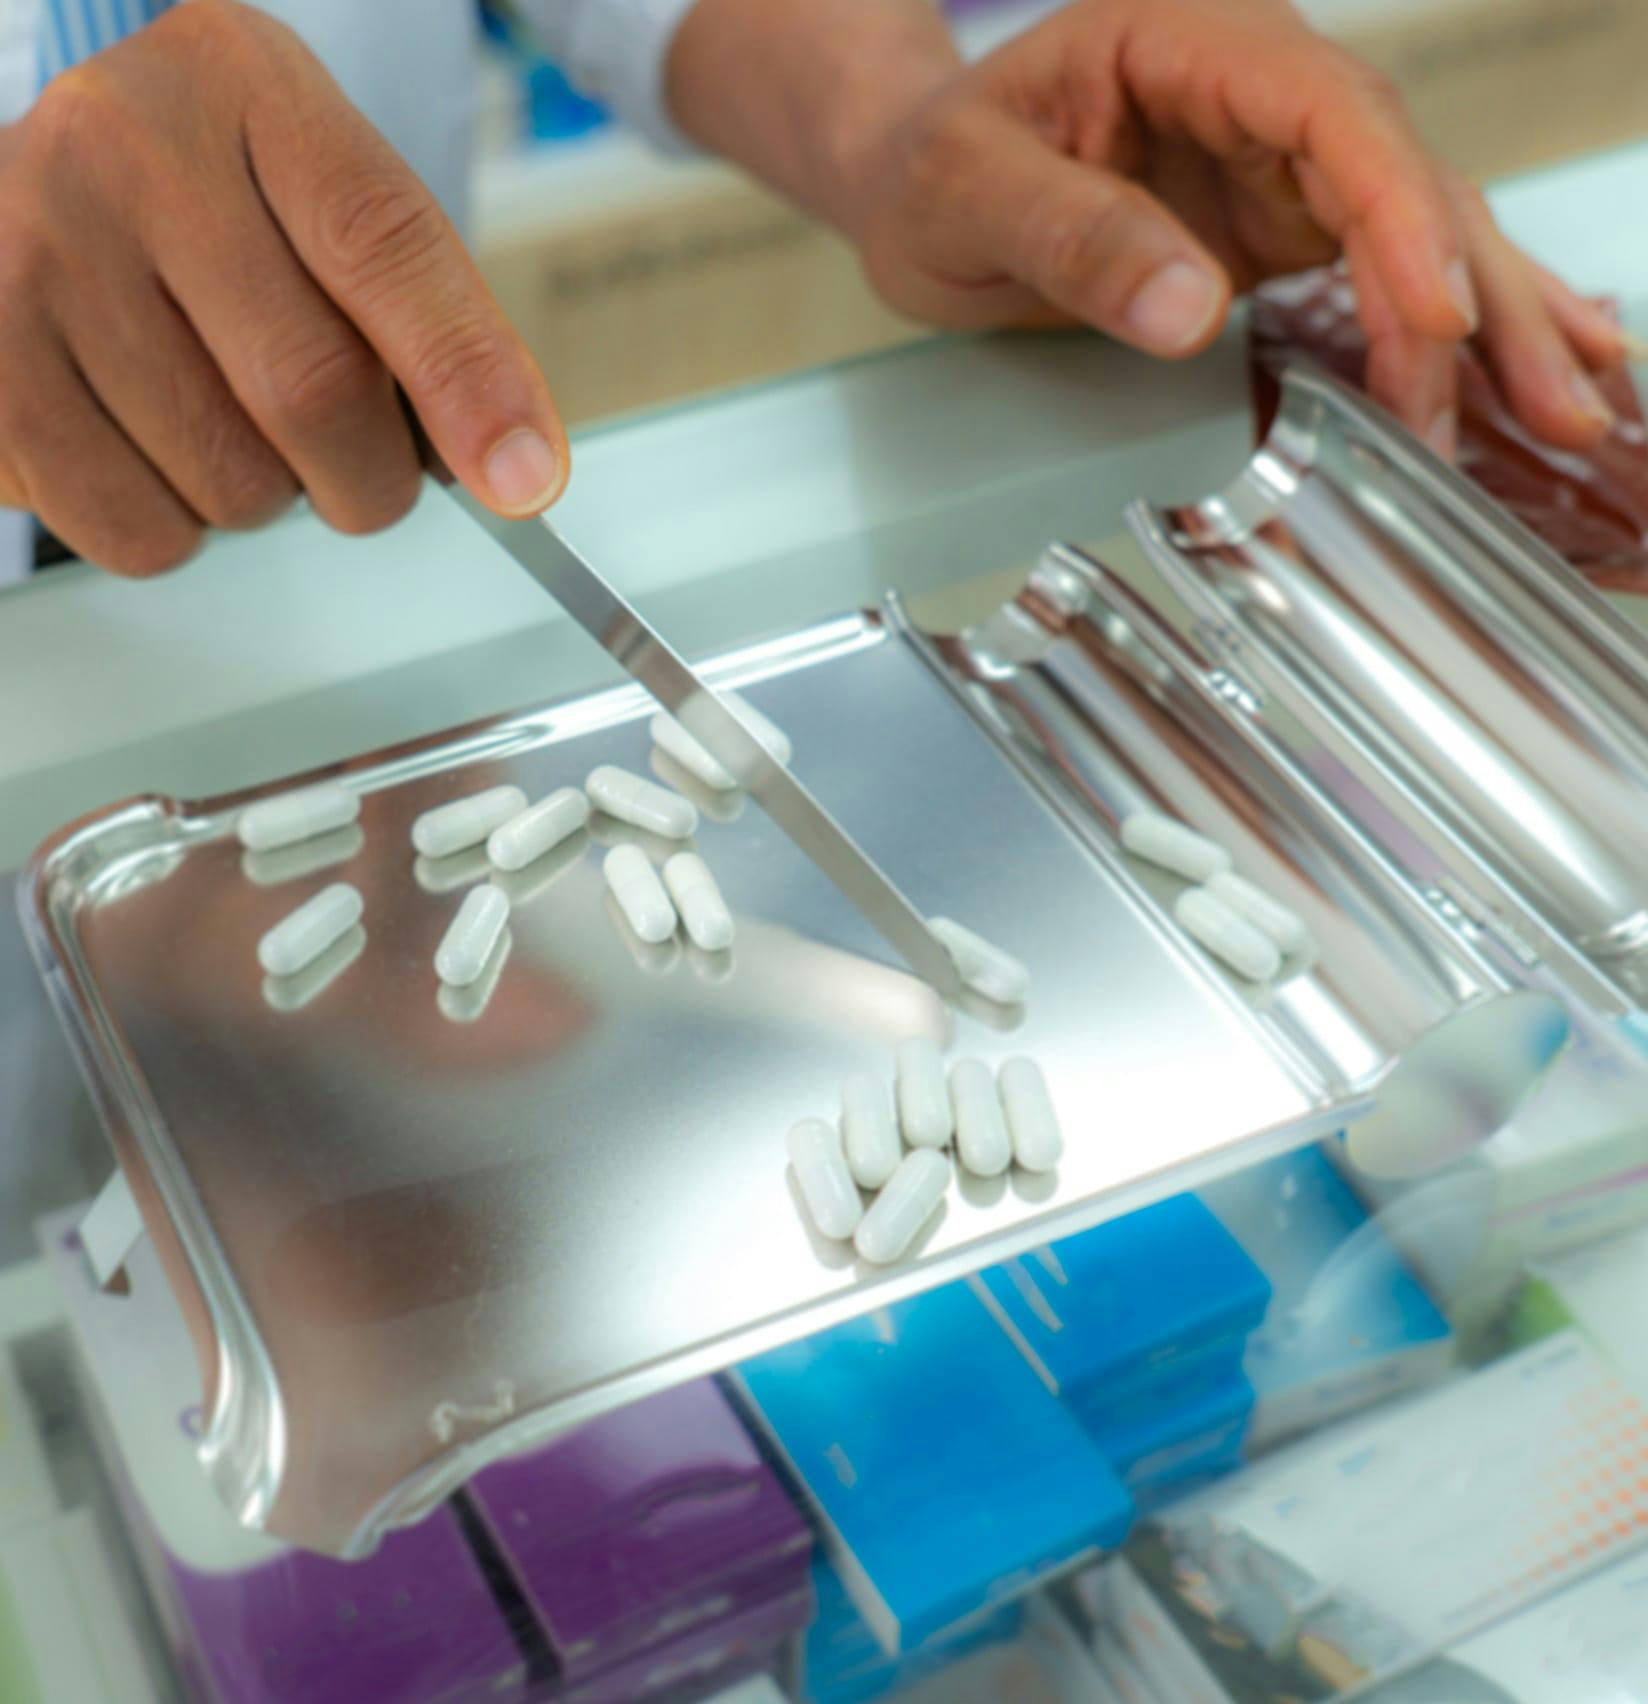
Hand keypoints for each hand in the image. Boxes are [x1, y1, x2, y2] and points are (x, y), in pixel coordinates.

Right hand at [0, 1, 566, 575]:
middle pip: (315, 392)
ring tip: (226, 418)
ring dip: (269, 498)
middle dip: (372, 476)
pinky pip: (139, 531)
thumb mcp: (331, 210)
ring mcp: (34, 255)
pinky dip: (180, 528)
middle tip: (362, 467)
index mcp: (244, 87)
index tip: (525, 480)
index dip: (467, 379)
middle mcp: (123, 149)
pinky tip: (155, 445)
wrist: (45, 198)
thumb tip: (517, 473)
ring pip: (232, 483)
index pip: (383, 246)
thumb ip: (432, 322)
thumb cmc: (220, 213)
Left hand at [671, 0, 1624, 459]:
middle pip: (1404, 179)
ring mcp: (1280, 164)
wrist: (919, 175)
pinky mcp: (1279, 229)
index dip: (1397, 218)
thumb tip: (1191, 309)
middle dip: (1480, 296)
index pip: (1333, 119)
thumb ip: (1072, 237)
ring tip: (1574, 412)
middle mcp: (1263, 92)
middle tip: (1551, 404)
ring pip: (1417, 231)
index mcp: (1196, 43)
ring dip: (1495, 325)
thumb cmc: (934, 165)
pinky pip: (1385, 272)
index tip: (1434, 321)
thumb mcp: (967, 194)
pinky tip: (1531, 368)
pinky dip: (1454, 326)